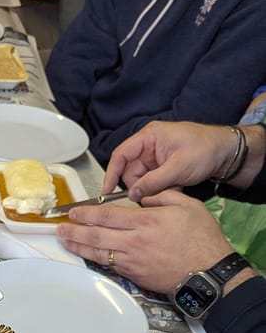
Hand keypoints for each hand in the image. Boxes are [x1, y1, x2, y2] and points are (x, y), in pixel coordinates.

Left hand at [55, 190, 231, 292]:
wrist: (207, 272)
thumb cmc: (201, 239)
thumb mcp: (187, 206)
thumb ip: (162, 196)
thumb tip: (145, 196)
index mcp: (146, 222)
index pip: (108, 215)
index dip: (87, 213)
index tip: (74, 211)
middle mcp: (134, 242)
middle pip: (97, 235)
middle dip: (75, 230)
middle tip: (59, 227)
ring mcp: (132, 261)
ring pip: (99, 252)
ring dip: (78, 246)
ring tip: (64, 241)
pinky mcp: (134, 275)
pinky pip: (109, 265)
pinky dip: (95, 259)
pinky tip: (86, 255)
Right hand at [103, 121, 239, 197]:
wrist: (227, 152)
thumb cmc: (206, 149)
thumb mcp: (178, 168)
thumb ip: (153, 182)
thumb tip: (134, 194)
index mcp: (149, 137)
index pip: (121, 155)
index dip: (111, 174)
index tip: (106, 191)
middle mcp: (149, 146)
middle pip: (130, 171)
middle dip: (140, 186)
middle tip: (151, 195)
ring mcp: (155, 157)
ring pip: (141, 179)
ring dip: (152, 189)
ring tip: (171, 188)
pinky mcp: (161, 166)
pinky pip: (152, 182)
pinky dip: (160, 188)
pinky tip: (174, 187)